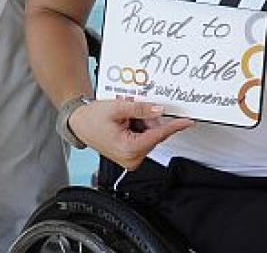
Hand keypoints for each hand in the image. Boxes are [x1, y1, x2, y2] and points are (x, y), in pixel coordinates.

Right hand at [70, 99, 191, 169]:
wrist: (78, 124)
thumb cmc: (92, 118)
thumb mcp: (117, 108)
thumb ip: (140, 109)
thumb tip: (158, 110)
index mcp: (128, 149)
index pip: (157, 135)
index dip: (174, 127)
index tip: (187, 122)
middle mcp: (132, 159)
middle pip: (153, 135)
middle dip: (147, 119)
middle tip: (130, 110)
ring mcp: (131, 159)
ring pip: (149, 136)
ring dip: (141, 123)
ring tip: (124, 117)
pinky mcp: (130, 157)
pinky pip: (143, 139)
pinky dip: (138, 128)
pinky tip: (125, 123)